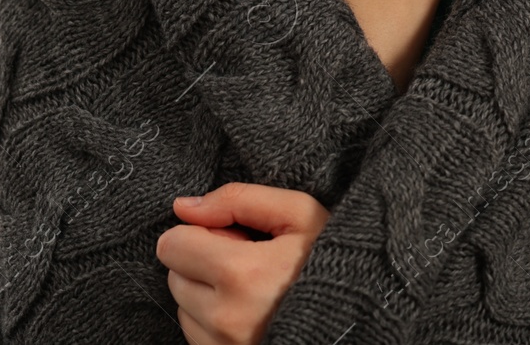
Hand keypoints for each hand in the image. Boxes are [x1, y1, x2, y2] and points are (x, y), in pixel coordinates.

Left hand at [156, 182, 329, 344]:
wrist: (356, 316)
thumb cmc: (331, 262)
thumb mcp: (300, 214)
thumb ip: (238, 199)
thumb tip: (183, 207)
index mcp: (243, 275)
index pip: (173, 245)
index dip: (204, 231)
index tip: (237, 237)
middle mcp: (226, 318)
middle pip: (175, 275)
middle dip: (203, 262)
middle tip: (248, 262)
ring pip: (183, 306)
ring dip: (208, 292)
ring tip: (252, 288)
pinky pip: (196, 333)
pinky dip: (214, 318)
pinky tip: (249, 310)